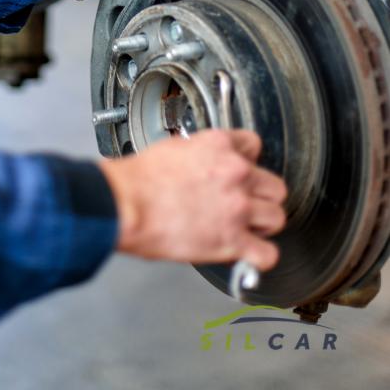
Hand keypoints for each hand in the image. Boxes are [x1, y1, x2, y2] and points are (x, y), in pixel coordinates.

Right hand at [98, 129, 286, 268]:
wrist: (126, 203)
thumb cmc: (140, 179)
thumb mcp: (174, 148)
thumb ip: (201, 155)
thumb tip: (204, 165)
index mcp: (219, 146)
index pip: (254, 145)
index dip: (248, 161)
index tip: (241, 172)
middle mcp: (235, 173)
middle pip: (274, 185)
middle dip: (261, 196)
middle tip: (246, 203)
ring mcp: (238, 208)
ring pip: (277, 217)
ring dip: (263, 224)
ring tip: (247, 228)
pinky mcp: (232, 240)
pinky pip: (268, 254)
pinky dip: (260, 257)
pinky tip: (248, 253)